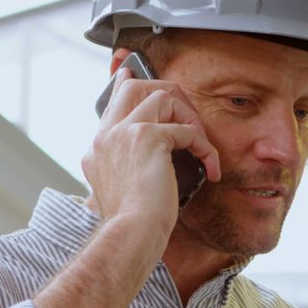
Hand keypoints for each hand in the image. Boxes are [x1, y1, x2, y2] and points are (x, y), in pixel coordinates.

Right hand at [81, 68, 221, 235]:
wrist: (130, 235)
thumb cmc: (134, 226)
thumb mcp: (126, 193)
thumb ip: (132, 169)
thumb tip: (157, 157)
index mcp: (97, 150)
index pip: (112, 103)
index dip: (125, 84)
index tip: (130, 73)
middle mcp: (105, 137)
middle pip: (134, 87)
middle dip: (167, 94)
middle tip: (189, 117)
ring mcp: (123, 133)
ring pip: (161, 96)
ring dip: (188, 117)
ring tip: (201, 145)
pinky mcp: (146, 137)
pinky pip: (186, 130)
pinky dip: (204, 146)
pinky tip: (210, 167)